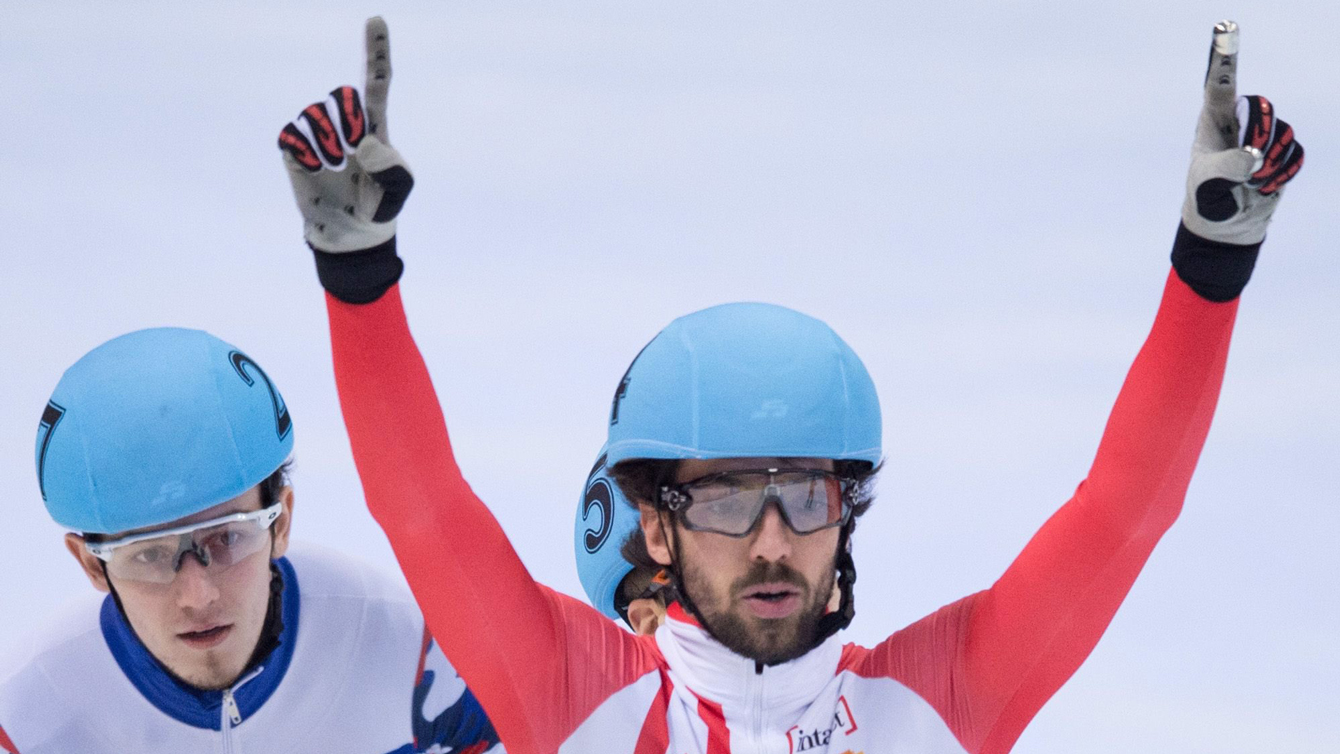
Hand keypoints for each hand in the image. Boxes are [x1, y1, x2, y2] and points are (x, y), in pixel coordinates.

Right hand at [278, 17, 412, 252]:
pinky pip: (292, 135)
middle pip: (342, 95)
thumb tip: (364, 142)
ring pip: (316, 114)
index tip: (376, 19)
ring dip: (327, 144)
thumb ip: (392, 170)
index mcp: (375, 125)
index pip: (376, 82)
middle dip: (348, 122)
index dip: (376, 51)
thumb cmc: (378, 207)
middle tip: (353, 153)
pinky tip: (315, 169)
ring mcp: (318, 134)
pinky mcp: (294, 149)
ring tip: (336, 167)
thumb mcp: (398, 192)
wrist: (349, 233)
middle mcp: (345, 122)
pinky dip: (304, 154)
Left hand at [1181, 20, 1303, 246]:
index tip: (1224, 28)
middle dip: (1258, 135)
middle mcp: (1238, 123)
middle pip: (1260, 107)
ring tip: (1248, 182)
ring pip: (1282, 132)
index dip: (1223, 57)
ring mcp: (1262, 137)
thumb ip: (1229, 166)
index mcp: (1211, 123)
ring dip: (1268, 163)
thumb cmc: (1207, 201)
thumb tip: (1254, 153)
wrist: (1225, 228)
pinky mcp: (1281, 153)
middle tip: (1247, 164)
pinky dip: (1281, 174)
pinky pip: (1294, 153)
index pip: (1217, 85)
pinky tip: (1263, 186)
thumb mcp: (1209, 186)